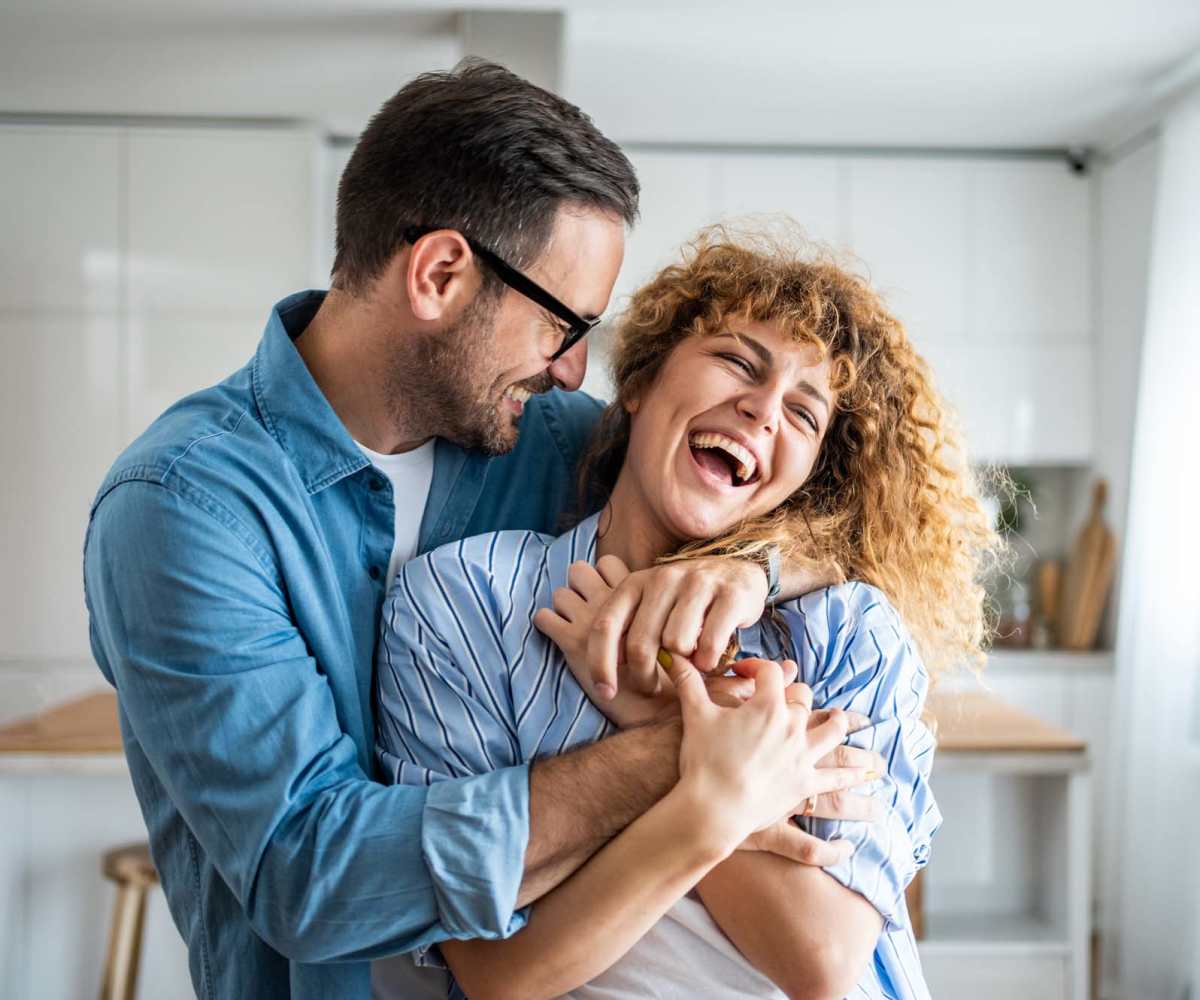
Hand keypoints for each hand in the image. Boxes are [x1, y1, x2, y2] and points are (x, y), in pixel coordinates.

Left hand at [533, 554, 767, 703]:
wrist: (741, 574)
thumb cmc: (684, 604)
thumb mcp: (648, 607)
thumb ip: (622, 626)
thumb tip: (575, 646)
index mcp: (634, 583)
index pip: (605, 626)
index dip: (601, 664)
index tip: (606, 692)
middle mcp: (662, 578)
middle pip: (640, 643)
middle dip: (644, 675)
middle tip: (653, 688)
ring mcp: (697, 583)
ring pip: (676, 644)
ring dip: (682, 666)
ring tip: (687, 666)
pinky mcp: (730, 594)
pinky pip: (709, 643)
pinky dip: (708, 660)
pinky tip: (709, 661)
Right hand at [663, 652, 870, 852]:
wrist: (713, 805)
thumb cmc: (703, 759)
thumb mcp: (695, 714)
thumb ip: (688, 681)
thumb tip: (674, 656)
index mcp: (768, 705)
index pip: (771, 673)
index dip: (757, 667)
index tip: (742, 672)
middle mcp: (792, 727)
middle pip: (803, 699)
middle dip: (797, 694)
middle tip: (793, 695)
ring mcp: (802, 756)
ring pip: (830, 732)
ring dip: (837, 723)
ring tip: (844, 719)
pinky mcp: (804, 785)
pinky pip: (835, 780)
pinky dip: (851, 777)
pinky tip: (866, 776)